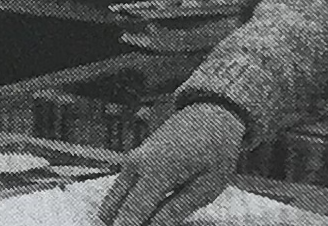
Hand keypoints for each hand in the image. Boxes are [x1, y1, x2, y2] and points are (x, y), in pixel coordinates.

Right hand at [99, 102, 245, 225]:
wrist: (211, 114)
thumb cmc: (216, 150)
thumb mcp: (206, 186)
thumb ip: (175, 211)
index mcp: (156, 170)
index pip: (131, 215)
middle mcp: (135, 164)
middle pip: (113, 212)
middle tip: (149, 224)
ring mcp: (130, 160)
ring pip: (111, 203)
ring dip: (124, 219)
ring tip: (149, 220)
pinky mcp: (131, 161)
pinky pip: (119, 193)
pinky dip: (127, 208)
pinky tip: (147, 216)